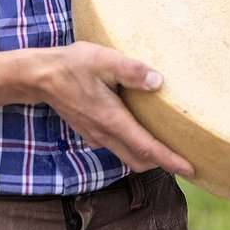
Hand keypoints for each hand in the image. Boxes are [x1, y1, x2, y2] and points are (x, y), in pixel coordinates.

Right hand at [34, 42, 193, 176]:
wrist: (39, 76)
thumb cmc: (72, 66)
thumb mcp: (103, 60)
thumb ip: (132, 70)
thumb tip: (158, 81)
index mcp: (111, 120)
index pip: (146, 147)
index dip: (169, 160)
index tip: (190, 169)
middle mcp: (104, 134)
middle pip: (139, 159)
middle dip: (163, 164)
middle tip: (187, 160)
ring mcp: (96, 135)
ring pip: (127, 155)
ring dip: (149, 156)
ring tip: (170, 147)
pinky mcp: (91, 131)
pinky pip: (117, 146)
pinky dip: (134, 146)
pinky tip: (143, 130)